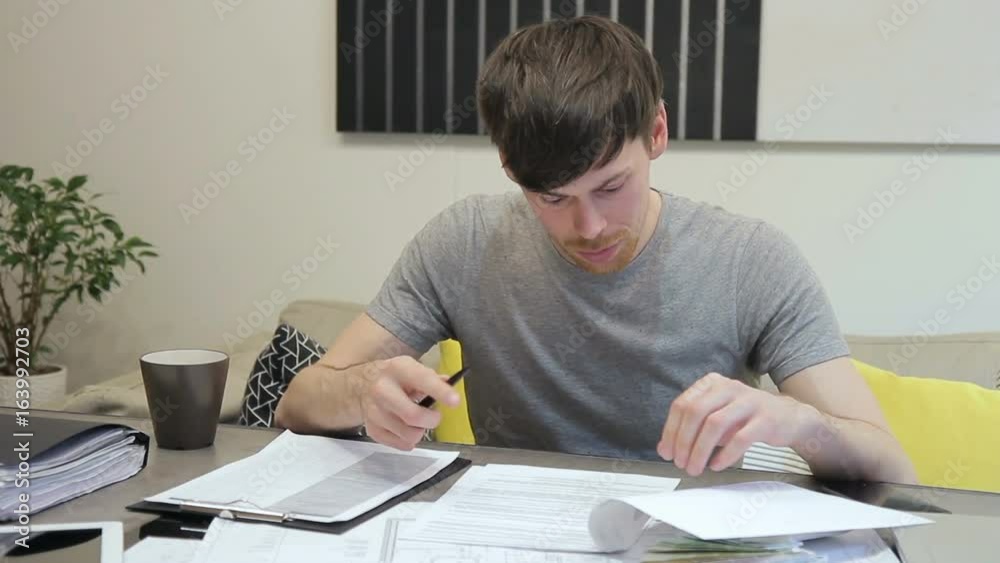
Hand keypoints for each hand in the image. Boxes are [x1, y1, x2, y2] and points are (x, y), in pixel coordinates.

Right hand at [356, 356, 459, 450]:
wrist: (360, 385)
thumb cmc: (393, 377)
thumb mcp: (411, 367)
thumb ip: (431, 377)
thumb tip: (449, 383)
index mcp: (397, 369)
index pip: (422, 380)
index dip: (440, 392)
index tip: (455, 401)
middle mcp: (383, 390)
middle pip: (413, 416)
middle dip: (432, 420)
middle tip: (434, 416)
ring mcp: (375, 412)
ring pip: (408, 435)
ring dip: (420, 431)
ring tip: (417, 422)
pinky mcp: (372, 430)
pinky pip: (400, 444)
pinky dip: (408, 440)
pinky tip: (404, 427)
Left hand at [657, 372, 818, 475]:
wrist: (789, 418)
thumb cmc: (746, 418)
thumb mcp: (716, 417)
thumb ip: (691, 429)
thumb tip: (665, 448)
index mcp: (712, 384)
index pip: (682, 404)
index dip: (670, 430)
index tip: (666, 452)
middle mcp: (728, 387)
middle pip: (695, 412)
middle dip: (683, 441)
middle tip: (679, 463)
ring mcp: (748, 401)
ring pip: (715, 424)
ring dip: (700, 450)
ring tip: (695, 467)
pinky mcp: (765, 419)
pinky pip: (740, 438)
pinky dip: (725, 454)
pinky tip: (717, 465)